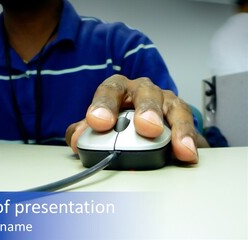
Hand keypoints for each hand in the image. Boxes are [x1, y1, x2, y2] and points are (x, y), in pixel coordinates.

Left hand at [66, 74, 208, 163]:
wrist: (139, 122)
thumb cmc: (116, 120)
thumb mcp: (98, 125)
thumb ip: (84, 132)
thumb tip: (76, 139)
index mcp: (118, 90)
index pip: (110, 91)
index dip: (104, 105)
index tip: (99, 122)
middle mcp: (143, 91)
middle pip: (147, 93)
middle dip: (147, 109)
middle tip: (147, 127)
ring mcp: (165, 102)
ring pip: (175, 108)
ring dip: (179, 128)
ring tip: (180, 148)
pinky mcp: (181, 117)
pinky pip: (189, 126)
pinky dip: (191, 140)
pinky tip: (190, 154)